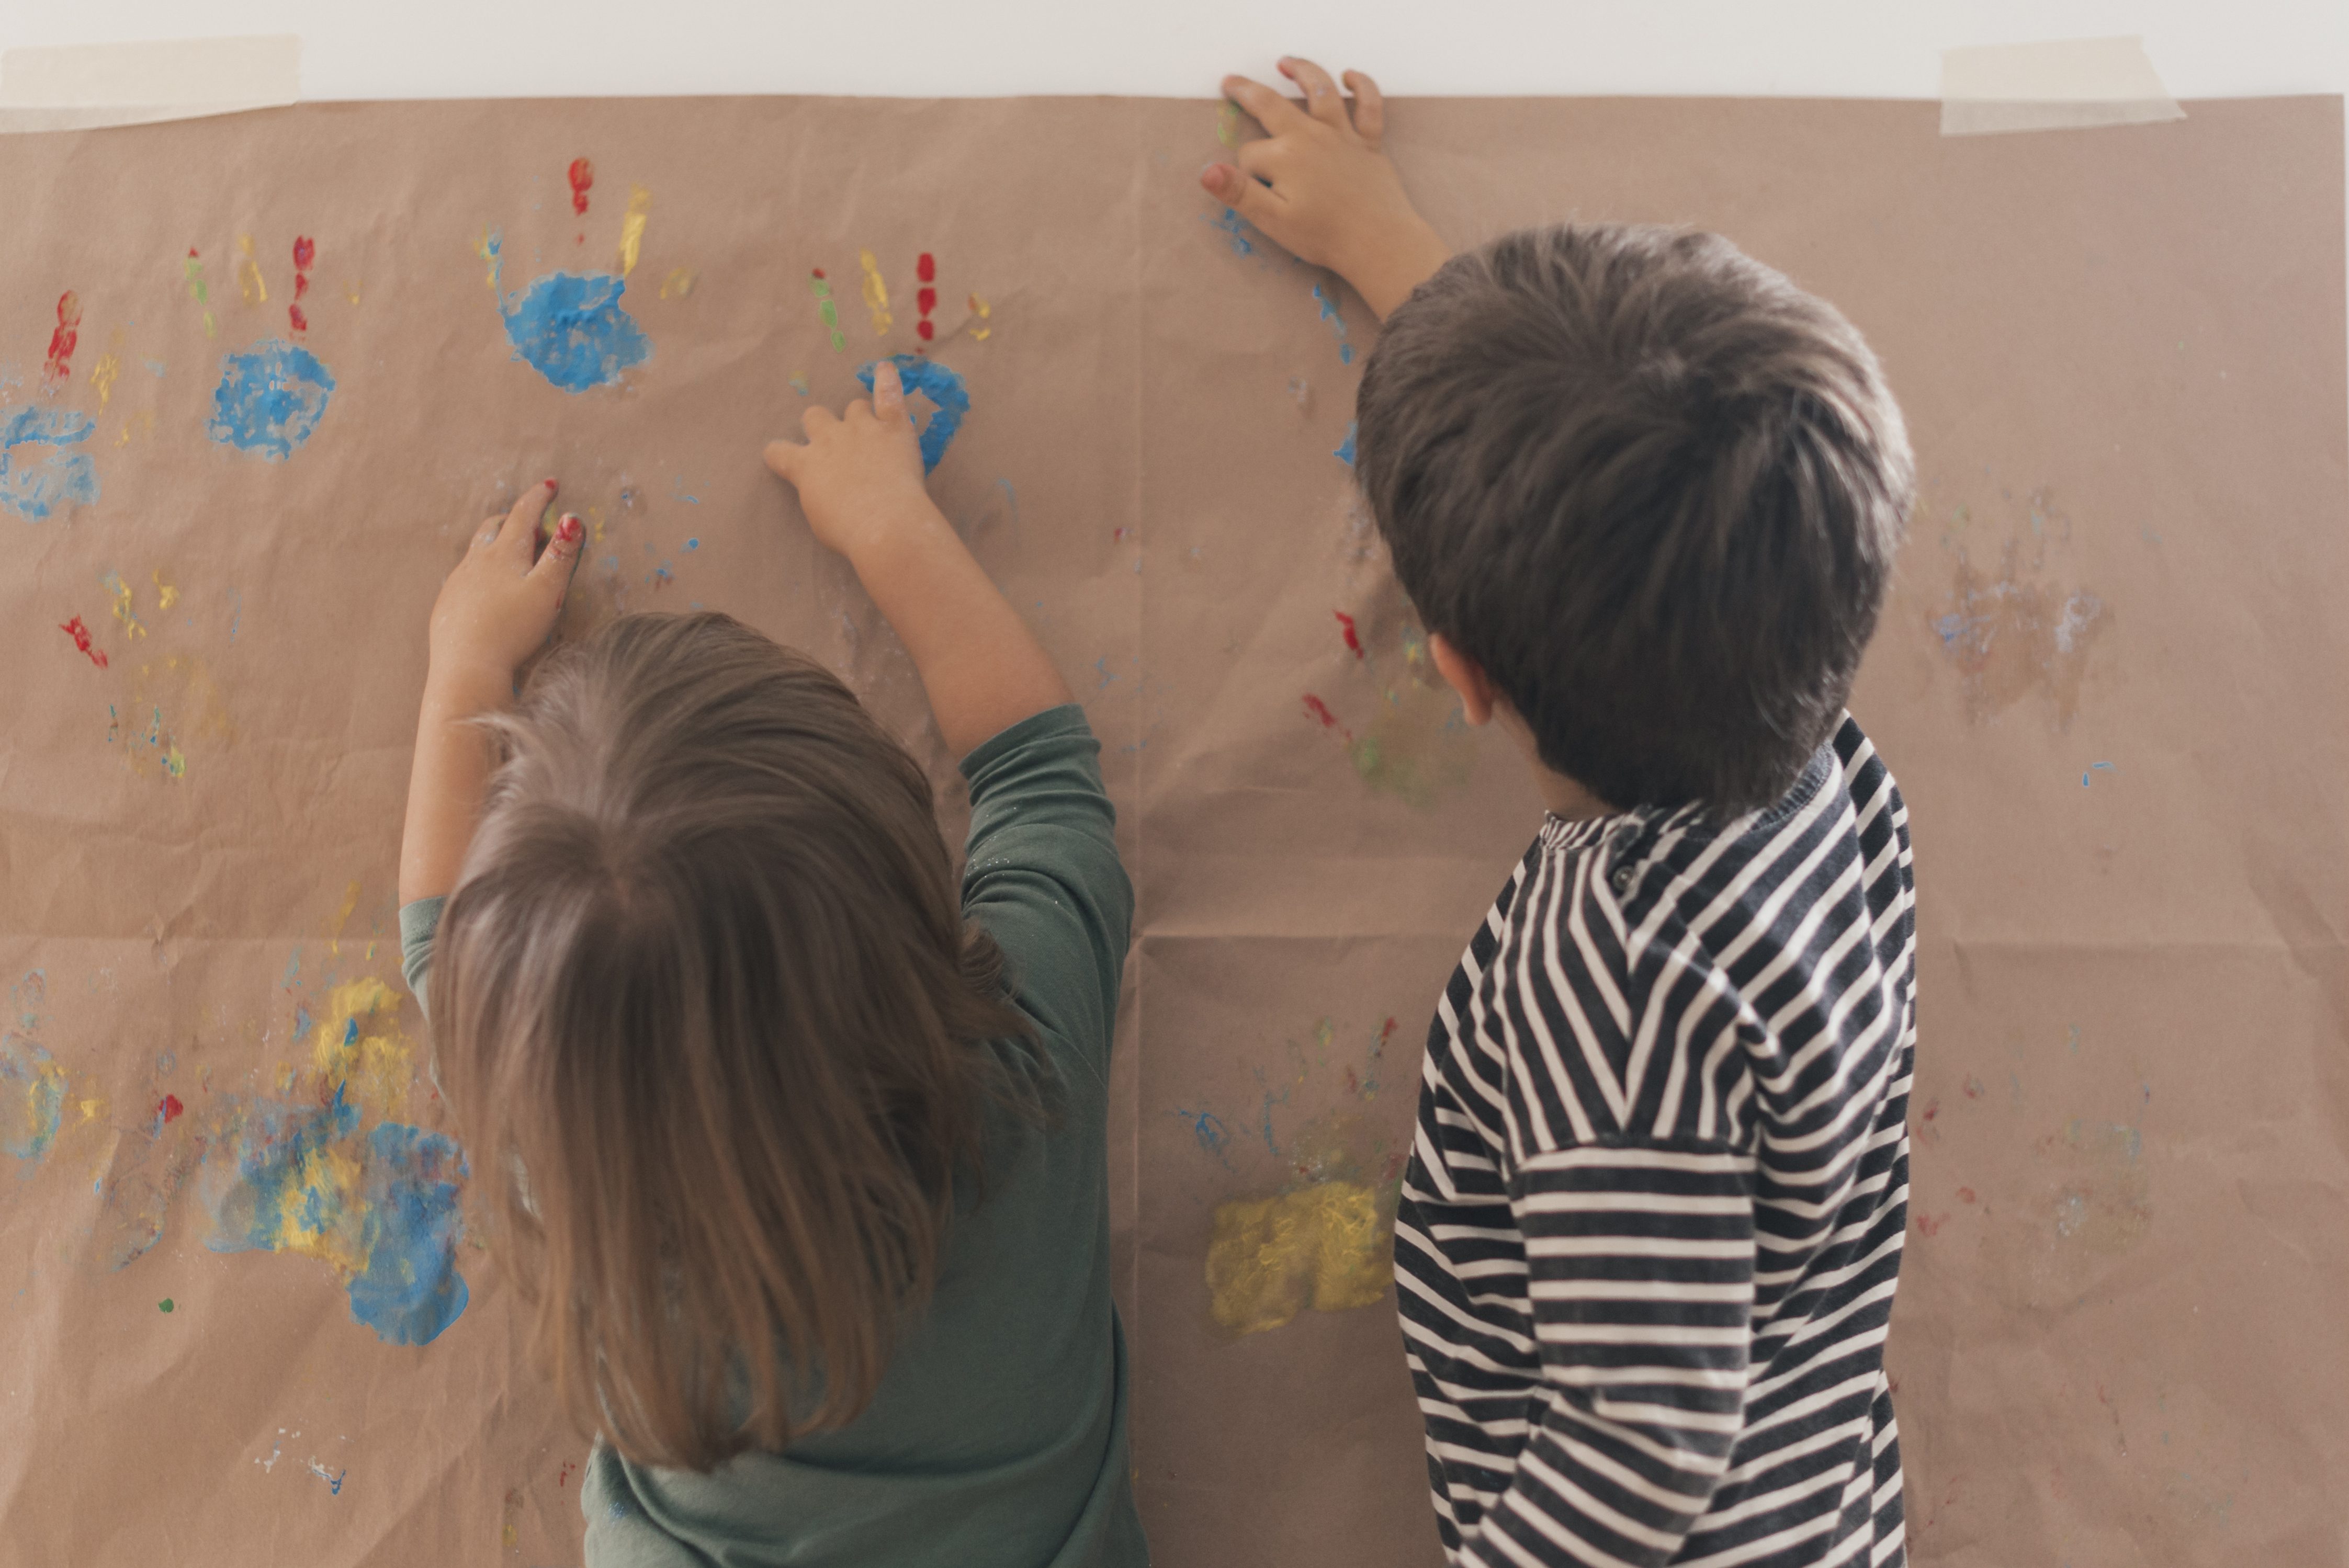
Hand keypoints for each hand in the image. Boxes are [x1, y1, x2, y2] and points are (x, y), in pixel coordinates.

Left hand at [426, 479, 581, 707]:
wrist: (467, 667)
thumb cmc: (512, 630)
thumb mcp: (547, 591)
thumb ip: (562, 554)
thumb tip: (572, 519)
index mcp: (504, 553)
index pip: (524, 514)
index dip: (539, 498)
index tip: (550, 486)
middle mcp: (477, 561)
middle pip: (495, 526)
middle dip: (517, 519)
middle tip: (537, 527)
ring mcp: (459, 581)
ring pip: (478, 550)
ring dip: (497, 545)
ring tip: (514, 558)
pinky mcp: (448, 603)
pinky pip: (465, 577)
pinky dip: (482, 572)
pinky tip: (490, 593)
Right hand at [763, 361, 932, 563]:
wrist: (883, 525)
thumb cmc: (849, 531)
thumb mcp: (819, 518)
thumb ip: (817, 494)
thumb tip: (824, 490)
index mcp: (804, 465)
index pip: (778, 452)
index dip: (778, 453)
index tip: (779, 455)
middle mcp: (828, 439)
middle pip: (816, 416)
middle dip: (822, 426)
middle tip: (835, 444)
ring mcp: (861, 429)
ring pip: (854, 407)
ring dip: (859, 416)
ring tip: (870, 430)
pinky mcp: (892, 428)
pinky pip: (888, 396)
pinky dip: (887, 381)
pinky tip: (885, 370)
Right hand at [1202, 59, 1451, 319]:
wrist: (1379, 243)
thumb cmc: (1324, 236)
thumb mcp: (1272, 219)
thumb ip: (1239, 192)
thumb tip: (1207, 171)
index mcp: (1285, 156)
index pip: (1251, 154)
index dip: (1246, 171)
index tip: (1254, 190)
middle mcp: (1311, 136)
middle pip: (1272, 105)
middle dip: (1247, 92)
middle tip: (1230, 82)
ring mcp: (1341, 135)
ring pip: (1320, 90)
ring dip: (1301, 71)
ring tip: (1285, 62)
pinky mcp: (1368, 143)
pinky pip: (1368, 106)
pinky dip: (1362, 87)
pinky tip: (1350, 76)